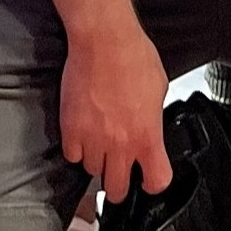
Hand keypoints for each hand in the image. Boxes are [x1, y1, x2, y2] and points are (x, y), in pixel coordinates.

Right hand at [59, 12, 172, 204]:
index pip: (156, 181)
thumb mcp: (159, 89)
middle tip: (118, 174)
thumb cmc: (133, 55)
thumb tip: (149, 125)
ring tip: (99, 146)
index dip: (153, 184)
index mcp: (148, 136)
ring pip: (92, 171)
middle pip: (117, 189)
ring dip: (96, 162)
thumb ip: (153, 117)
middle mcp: (121, 144)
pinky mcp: (71, 128)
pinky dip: (76, 150)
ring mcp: (93, 138)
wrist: (104, 40)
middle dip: (119, 185)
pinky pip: (71, 155)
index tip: (148, 179)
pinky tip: (83, 137)